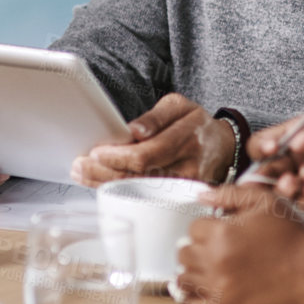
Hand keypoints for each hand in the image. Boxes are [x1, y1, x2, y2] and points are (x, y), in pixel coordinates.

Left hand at [70, 93, 234, 187]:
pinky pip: (149, 197)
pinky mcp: (184, 198)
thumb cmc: (194, 124)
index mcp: (187, 135)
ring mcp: (188, 185)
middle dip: (105, 172)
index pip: (148, 152)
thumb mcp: (179, 105)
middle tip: (80, 166)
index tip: (96, 152)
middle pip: (141, 175)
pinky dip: (123, 191)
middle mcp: (189, 163)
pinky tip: (103, 184)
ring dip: (108, 183)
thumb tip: (135, 130)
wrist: (223, 146)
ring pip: (142, 189)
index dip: (120, 156)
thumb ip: (156, 116)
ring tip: (83, 175)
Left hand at [172, 185, 303, 303]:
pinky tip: (201, 292)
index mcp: (221, 233)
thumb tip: (201, 196)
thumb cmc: (291, 236)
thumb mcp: (265, 202)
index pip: (192, 228)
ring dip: (193, 272)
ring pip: (183, 280)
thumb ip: (230, 194)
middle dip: (197, 248)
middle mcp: (215, 262)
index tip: (218, 232)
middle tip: (214, 249)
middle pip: (183, 254)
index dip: (206, 227)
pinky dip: (190, 300)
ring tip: (209, 269)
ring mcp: (218, 289)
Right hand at [249, 98, 303, 208]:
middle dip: (262, 175)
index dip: (264, 146)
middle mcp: (302, 157)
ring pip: (283, 190)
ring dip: (280, 190)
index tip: (273, 148)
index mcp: (299, 133)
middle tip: (270, 175)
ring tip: (291, 183)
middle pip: (268, 170)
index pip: (267, 142)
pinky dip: (302, 200)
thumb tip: (296, 141)